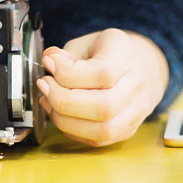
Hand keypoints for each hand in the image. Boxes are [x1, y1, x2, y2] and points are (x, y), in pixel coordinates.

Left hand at [36, 28, 168, 146]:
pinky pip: (98, 140)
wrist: (138, 67)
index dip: (69, 73)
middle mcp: (137, 84)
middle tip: (45, 86)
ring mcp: (136, 110)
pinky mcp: (128, 129)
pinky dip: (72, 130)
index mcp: (125, 54)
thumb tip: (49, 61)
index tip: (49, 64)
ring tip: (48, 101)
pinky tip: (59, 114)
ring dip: (66, 120)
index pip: (103, 73)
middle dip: (64, 101)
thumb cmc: (105, 52)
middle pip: (104, 107)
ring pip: (102, 130)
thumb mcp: (85, 42)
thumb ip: (67, 54)